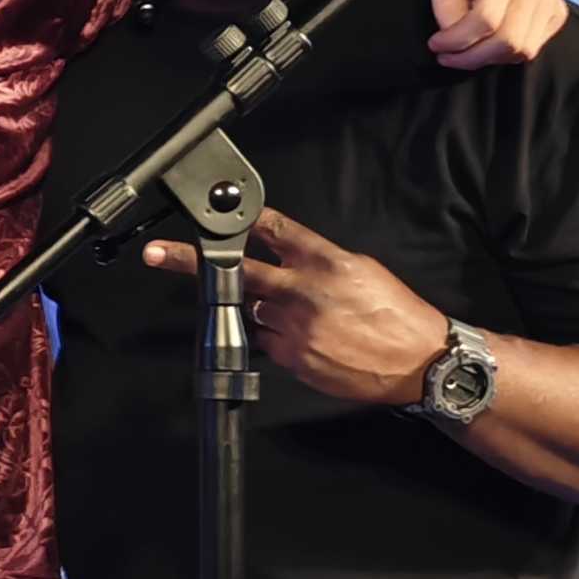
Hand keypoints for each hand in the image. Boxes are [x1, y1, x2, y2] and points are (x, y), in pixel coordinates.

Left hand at [143, 207, 451, 407]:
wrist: (420, 362)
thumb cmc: (397, 313)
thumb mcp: (362, 268)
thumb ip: (318, 259)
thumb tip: (287, 255)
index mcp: (325, 261)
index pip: (271, 230)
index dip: (239, 221)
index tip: (211, 216)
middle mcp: (302, 292)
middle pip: (238, 270)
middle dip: (192, 261)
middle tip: (158, 255)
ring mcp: (294, 328)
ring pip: (254, 310)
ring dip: (264, 307)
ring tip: (302, 313)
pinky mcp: (292, 358)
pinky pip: (269, 341)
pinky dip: (279, 335)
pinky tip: (310, 336)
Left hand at [423, 0, 565, 68]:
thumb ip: (446, 11)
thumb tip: (455, 42)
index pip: (485, 20)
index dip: (457, 40)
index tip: (436, 44)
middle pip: (508, 41)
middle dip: (472, 57)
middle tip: (449, 56)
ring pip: (523, 50)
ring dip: (490, 57)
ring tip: (468, 47)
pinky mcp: (557, 11)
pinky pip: (534, 47)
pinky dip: (509, 52)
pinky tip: (491, 40)